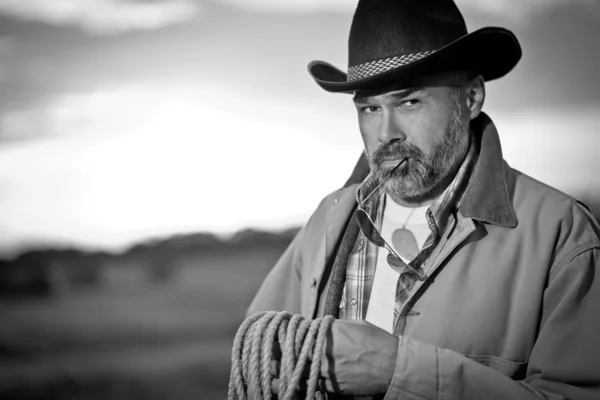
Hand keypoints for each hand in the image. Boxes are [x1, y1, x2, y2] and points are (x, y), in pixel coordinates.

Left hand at [270, 319, 397, 396]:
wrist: (393, 366)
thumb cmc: (375, 341)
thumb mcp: (352, 325)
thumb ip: (331, 327)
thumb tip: (315, 328)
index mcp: (326, 336)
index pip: (294, 336)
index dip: (280, 337)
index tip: (272, 334)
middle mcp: (323, 355)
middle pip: (290, 357)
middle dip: (276, 356)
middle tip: (266, 354)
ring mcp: (327, 374)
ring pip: (295, 376)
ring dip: (283, 374)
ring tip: (271, 373)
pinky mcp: (333, 390)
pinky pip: (309, 388)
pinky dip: (299, 386)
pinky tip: (292, 384)